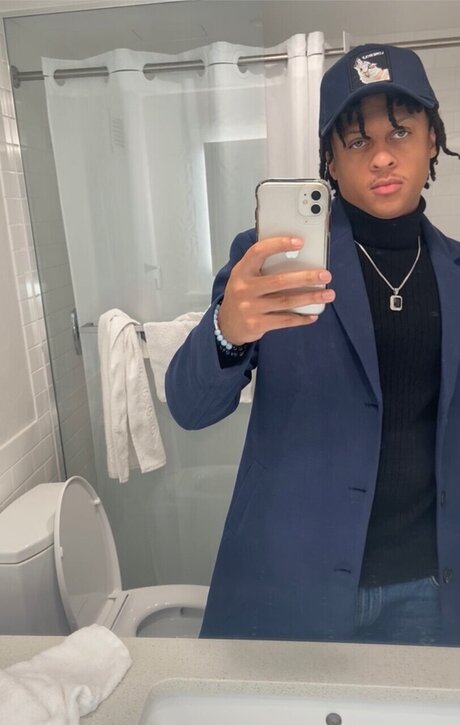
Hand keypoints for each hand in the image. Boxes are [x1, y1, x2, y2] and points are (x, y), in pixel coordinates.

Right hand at [218, 236, 334, 345]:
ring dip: (310, 297)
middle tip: (326, 275)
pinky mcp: (256, 324)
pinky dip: (301, 318)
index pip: (258, 252)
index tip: (299, 242)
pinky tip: (313, 315)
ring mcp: (250, 308)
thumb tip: (299, 260)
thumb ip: (264, 268)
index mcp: (242, 271)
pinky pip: (284, 320)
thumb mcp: (246, 277)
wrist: (227, 324)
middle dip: (306, 277)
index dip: (278, 245)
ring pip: (286, 301)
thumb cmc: (243, 295)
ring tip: (328, 294)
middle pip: (279, 281)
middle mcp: (244, 288)